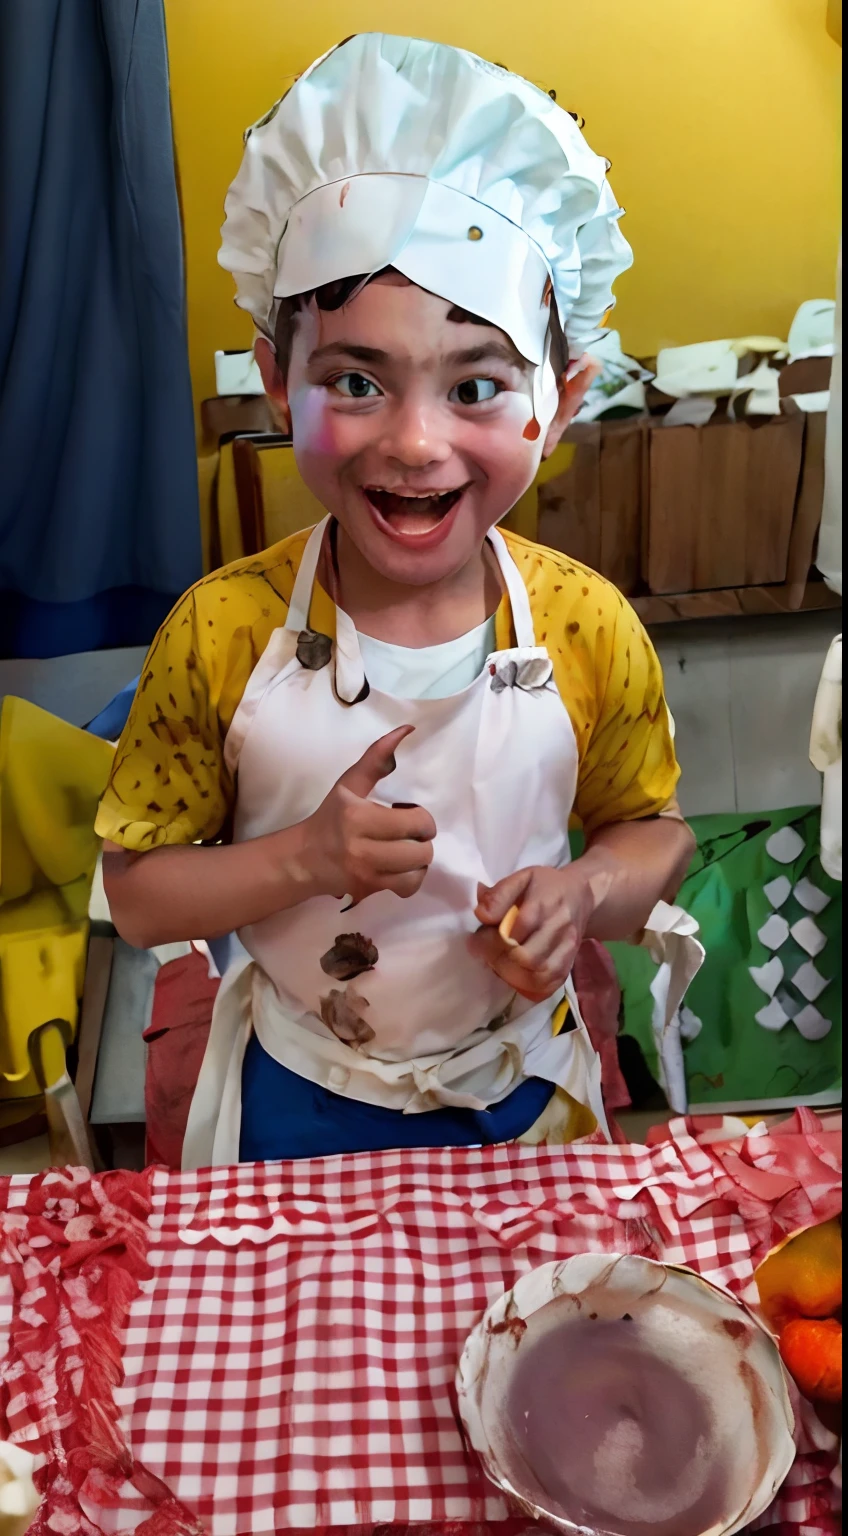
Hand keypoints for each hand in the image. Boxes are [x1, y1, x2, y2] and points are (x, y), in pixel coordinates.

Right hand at [305, 725, 435, 902]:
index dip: (422, 818)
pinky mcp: (368, 890)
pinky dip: (411, 879)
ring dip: (418, 861)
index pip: (417, 822)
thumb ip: (377, 757)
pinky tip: (401, 868)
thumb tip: (407, 729)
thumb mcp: (349, 785)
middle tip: (408, 833)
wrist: (305, 858)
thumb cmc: (331, 817)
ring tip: (405, 851)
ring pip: (418, 871)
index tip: (407, 813)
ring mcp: (365, 873)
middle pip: (422, 850)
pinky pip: (407, 888)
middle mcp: (362, 848)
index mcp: (359, 816)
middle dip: (421, 840)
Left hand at [468, 864, 596, 1001]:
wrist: (580, 897)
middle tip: (484, 953)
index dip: (491, 939)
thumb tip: (482, 914)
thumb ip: (499, 894)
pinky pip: (547, 986)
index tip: (474, 940)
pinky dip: (525, 986)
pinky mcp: (568, 966)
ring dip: (510, 975)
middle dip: (499, 959)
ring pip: (537, 976)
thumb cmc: (545, 887)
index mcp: (546, 902)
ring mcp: (568, 949)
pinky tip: (513, 974)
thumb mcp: (521, 878)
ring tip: (497, 964)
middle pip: (527, 957)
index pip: (519, 928)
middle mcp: (560, 928)